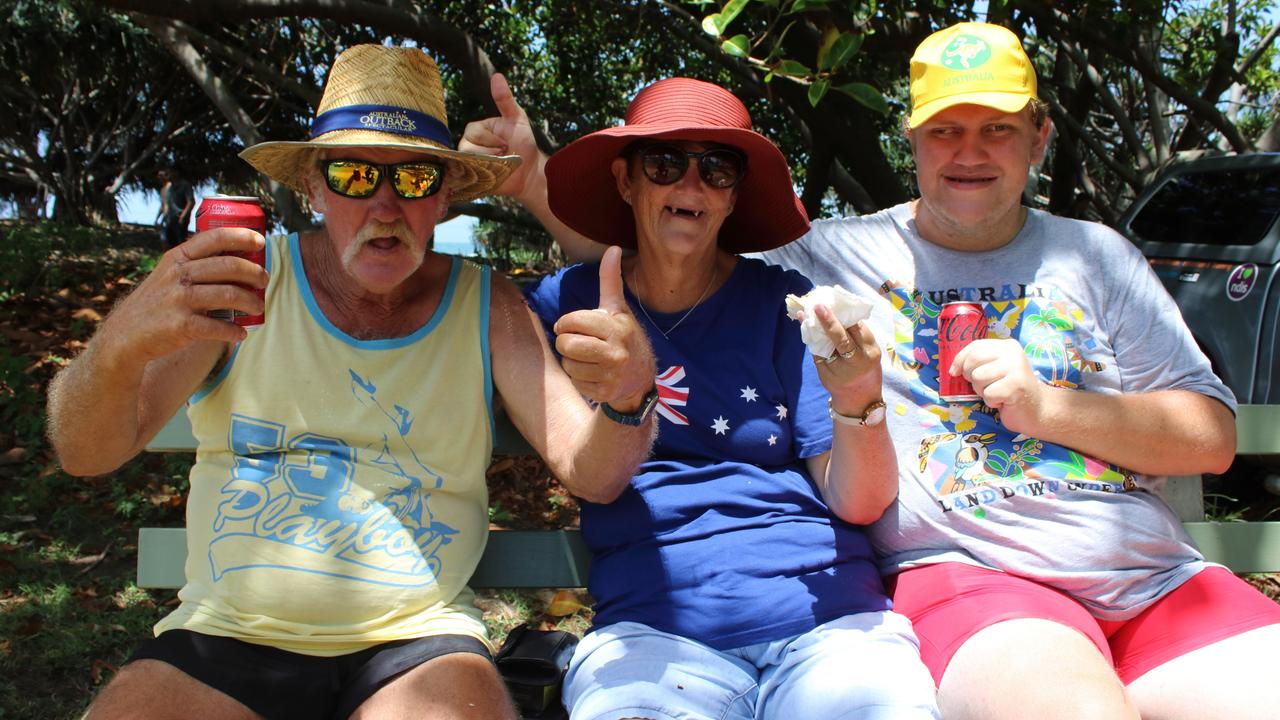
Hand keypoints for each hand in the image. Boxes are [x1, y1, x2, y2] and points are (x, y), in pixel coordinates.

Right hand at [96, 228, 267, 366]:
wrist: (125, 336)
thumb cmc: (156, 303)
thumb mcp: (168, 274)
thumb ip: (194, 264)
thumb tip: (239, 258)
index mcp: (177, 258)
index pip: (214, 237)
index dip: (241, 236)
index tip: (260, 241)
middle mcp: (178, 275)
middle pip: (228, 266)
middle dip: (254, 272)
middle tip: (264, 280)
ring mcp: (179, 300)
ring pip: (228, 294)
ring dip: (251, 301)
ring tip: (258, 306)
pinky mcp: (181, 326)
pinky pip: (218, 327)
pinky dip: (235, 331)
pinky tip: (241, 334)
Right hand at [458, 72, 544, 203]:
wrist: (530, 172)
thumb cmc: (523, 144)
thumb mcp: (517, 119)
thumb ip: (505, 99)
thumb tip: (497, 76)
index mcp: (477, 130)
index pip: (473, 132)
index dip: (491, 140)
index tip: (507, 143)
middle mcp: (469, 145)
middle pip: (467, 148)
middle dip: (491, 152)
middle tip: (505, 154)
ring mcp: (469, 162)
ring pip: (468, 163)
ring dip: (489, 165)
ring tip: (501, 165)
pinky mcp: (471, 179)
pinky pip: (466, 178)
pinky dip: (480, 177)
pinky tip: (493, 175)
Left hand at [552, 247, 654, 409]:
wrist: (640, 378)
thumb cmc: (623, 336)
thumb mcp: (618, 309)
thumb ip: (610, 280)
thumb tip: (613, 249)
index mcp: (616, 326)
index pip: (572, 321)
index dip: (566, 323)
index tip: (571, 325)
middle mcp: (616, 350)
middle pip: (566, 344)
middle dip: (566, 343)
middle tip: (577, 343)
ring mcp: (611, 373)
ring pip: (568, 364)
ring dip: (572, 361)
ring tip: (587, 358)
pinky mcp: (605, 391)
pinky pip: (575, 381)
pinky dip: (578, 377)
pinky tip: (592, 373)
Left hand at [809, 304, 882, 415]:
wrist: (859, 398)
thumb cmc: (864, 365)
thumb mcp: (869, 351)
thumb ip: (857, 334)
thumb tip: (838, 308)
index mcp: (870, 352)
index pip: (857, 330)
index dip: (844, 314)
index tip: (832, 301)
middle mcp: (856, 362)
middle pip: (841, 339)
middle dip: (829, 321)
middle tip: (817, 306)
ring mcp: (839, 371)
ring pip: (824, 346)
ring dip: (813, 329)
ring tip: (804, 315)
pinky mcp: (825, 376)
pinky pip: (816, 355)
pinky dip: (811, 341)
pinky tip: (805, 330)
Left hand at [952, 338, 1047, 434]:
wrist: (1038, 410)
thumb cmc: (1010, 390)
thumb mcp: (994, 370)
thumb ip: (977, 363)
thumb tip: (953, 370)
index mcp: (1007, 346)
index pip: (975, 346)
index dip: (960, 360)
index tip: (955, 372)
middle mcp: (1012, 353)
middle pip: (973, 360)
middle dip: (971, 377)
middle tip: (984, 386)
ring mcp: (1016, 368)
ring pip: (978, 378)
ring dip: (983, 391)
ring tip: (997, 393)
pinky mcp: (1016, 386)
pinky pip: (988, 394)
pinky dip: (992, 402)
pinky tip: (1004, 401)